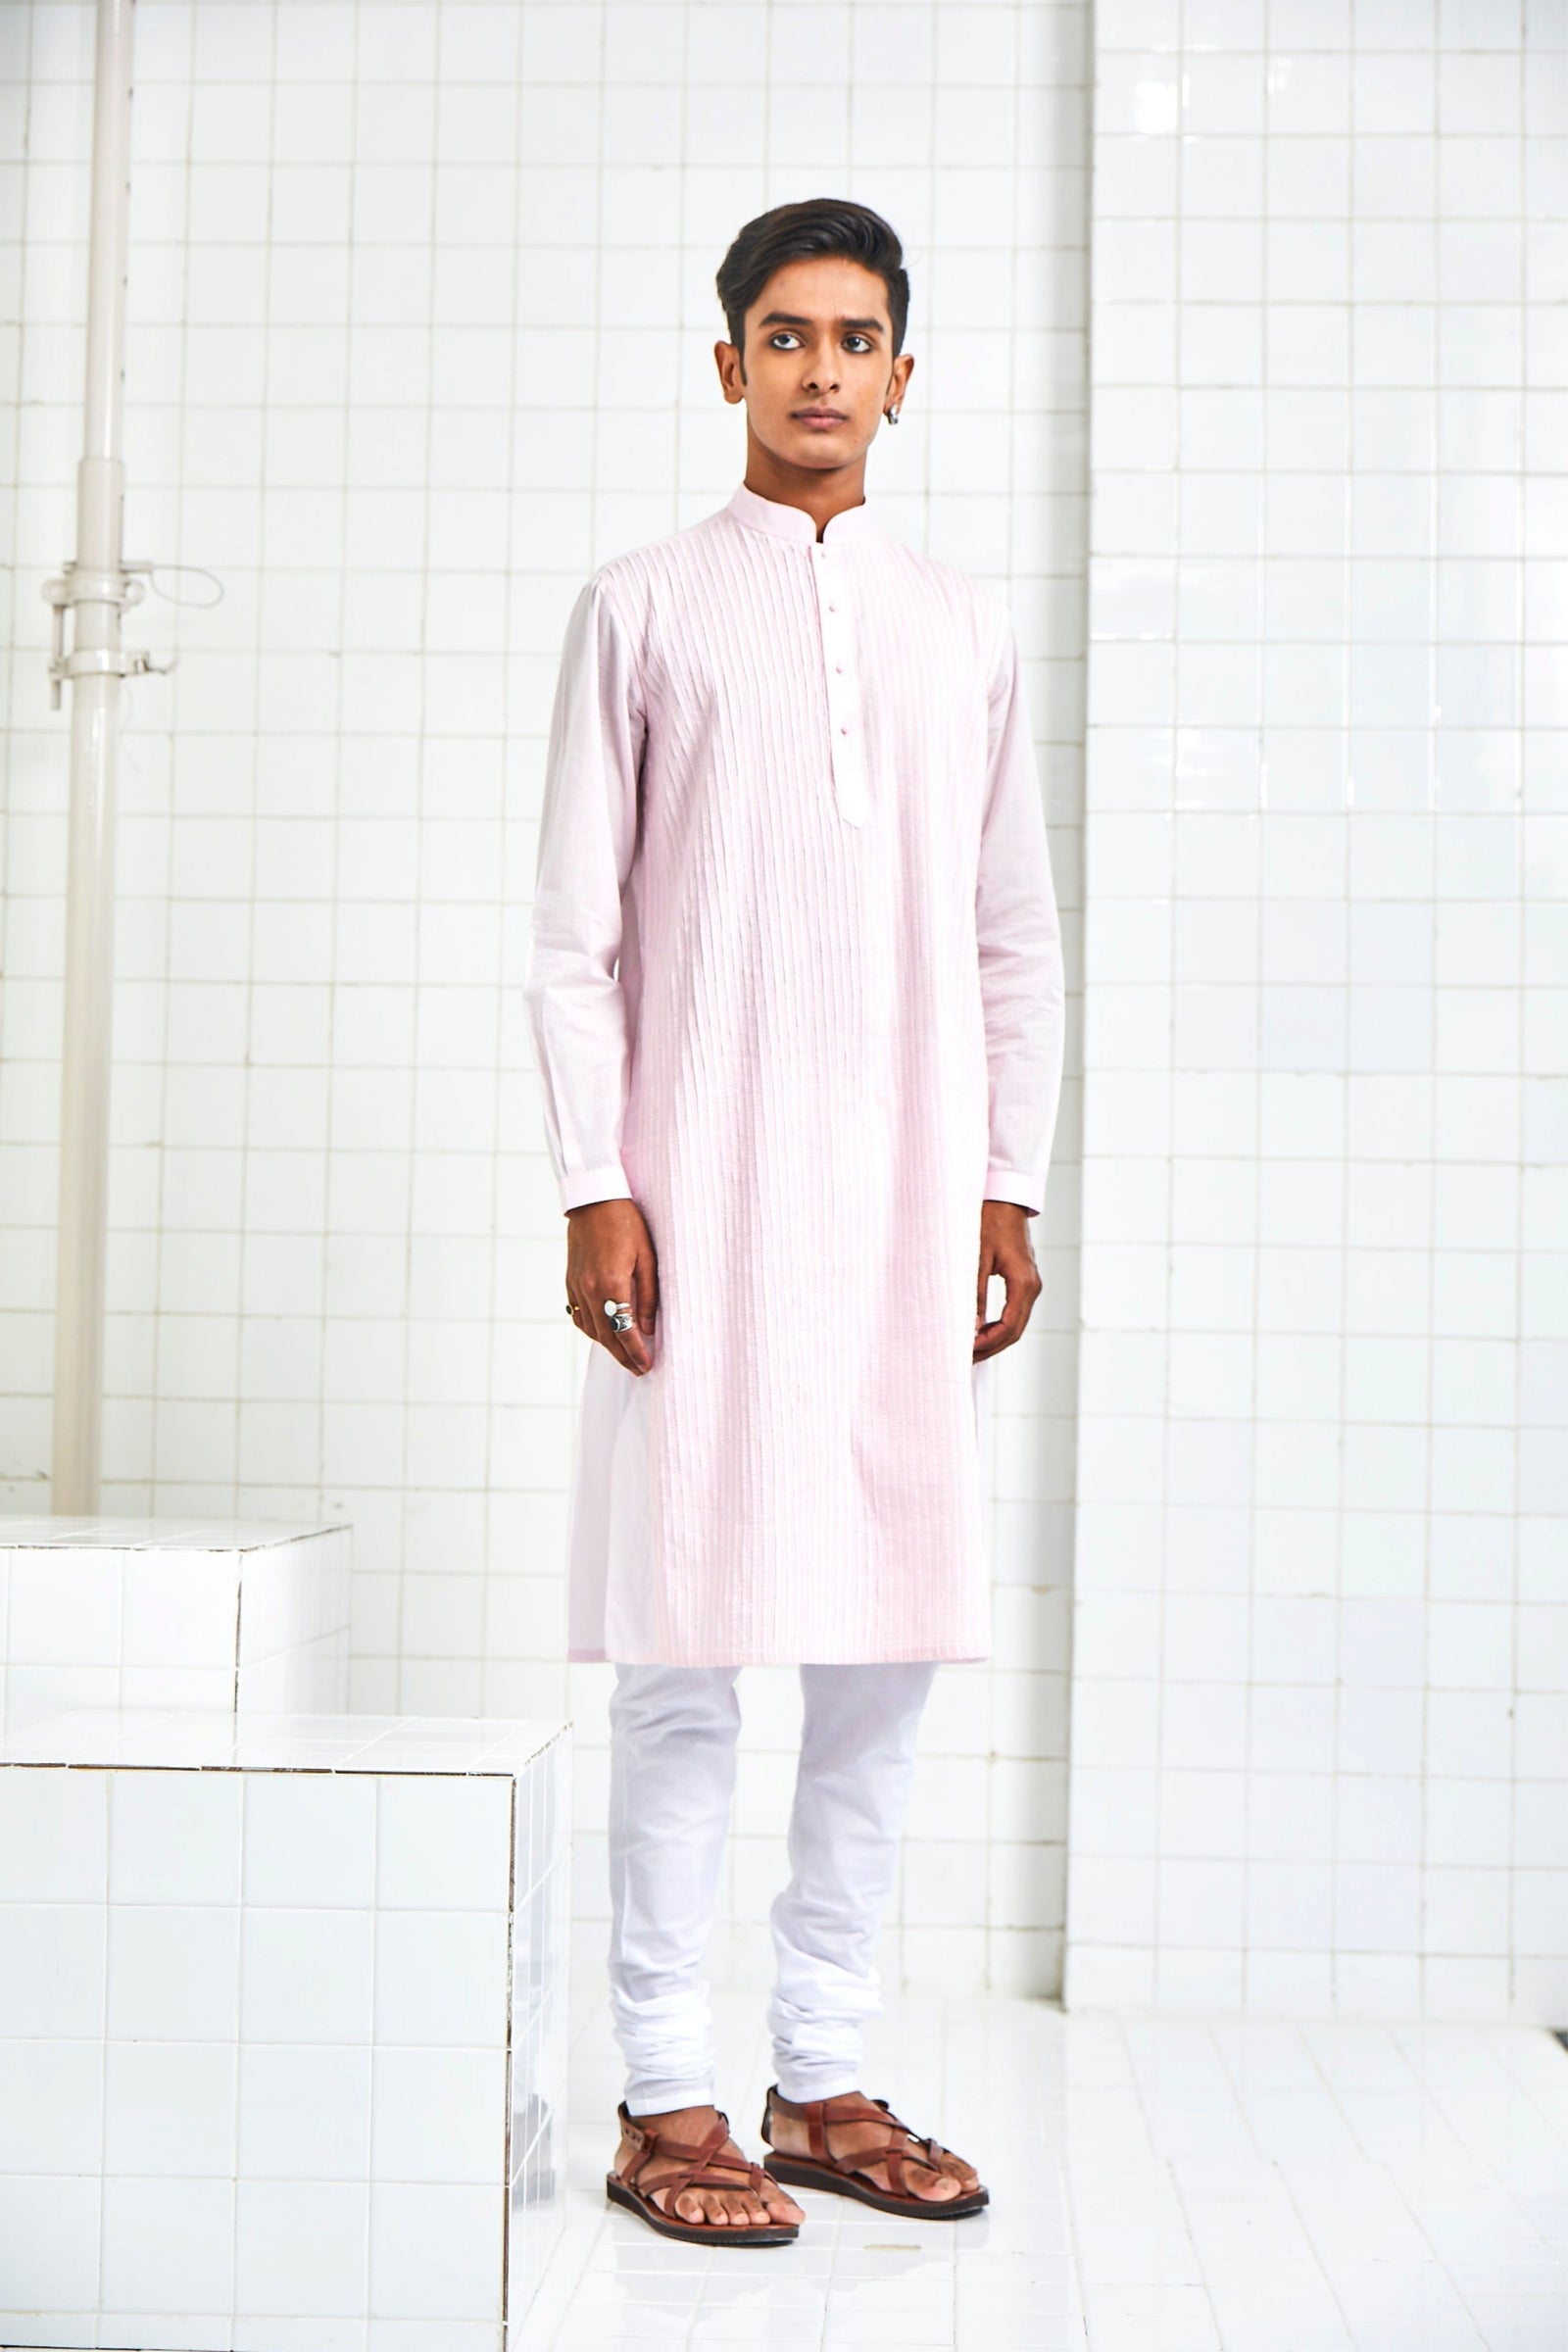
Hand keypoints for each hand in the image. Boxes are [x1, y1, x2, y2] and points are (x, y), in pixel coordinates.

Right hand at [565, 1198, 658, 1374]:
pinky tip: (604, 1331)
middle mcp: (589, 1290)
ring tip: (625, 1354)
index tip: (646, 1366)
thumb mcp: (647, 1257)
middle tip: (638, 1369)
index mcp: (611, 1284)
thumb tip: (649, 1328)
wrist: (593, 1200)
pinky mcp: (570, 1281)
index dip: (635, 1353)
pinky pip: (578, 1315)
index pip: (624, 1331)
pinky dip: (592, 1329)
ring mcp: (576, 1287)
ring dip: (608, 1345)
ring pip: (590, 1329)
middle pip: (605, 1336)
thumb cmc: (626, 1223)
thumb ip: (648, 1295)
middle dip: (622, 1357)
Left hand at [973, 1199, 1040, 1362]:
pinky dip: (1000, 1325)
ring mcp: (1031, 1285)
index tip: (967, 1350)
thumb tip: (972, 1326)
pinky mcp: (1025, 1282)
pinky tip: (982, 1331)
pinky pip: (1015, 1312)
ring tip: (972, 1349)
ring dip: (996, 1339)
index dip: (988, 1342)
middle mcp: (1032, 1287)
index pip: (1009, 1326)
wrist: (1005, 1200)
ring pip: (1016, 1324)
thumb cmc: (990, 1223)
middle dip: (991, 1347)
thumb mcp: (977, 1258)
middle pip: (1015, 1331)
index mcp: (1023, 1283)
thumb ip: (975, 1294)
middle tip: (966, 1358)